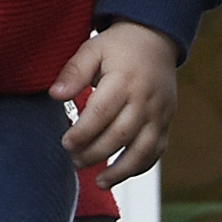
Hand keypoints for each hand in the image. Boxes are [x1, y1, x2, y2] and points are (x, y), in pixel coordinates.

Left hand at [56, 21, 178, 181]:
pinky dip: (139, 167)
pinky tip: (120, 175)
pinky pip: (156, 151)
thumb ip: (74, 72)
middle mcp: (146, 98)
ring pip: (143, 149)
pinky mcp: (167, 122)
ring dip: (121, 170)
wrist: (155, 39)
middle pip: (121, 134)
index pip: (102, 112)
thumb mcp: (92, 49)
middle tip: (75, 161)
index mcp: (124, 79)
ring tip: (99, 182)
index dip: (83, 132)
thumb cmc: (118, 47)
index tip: (65, 144)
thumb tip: (54, 95)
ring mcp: (160, 112)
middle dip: (96, 153)